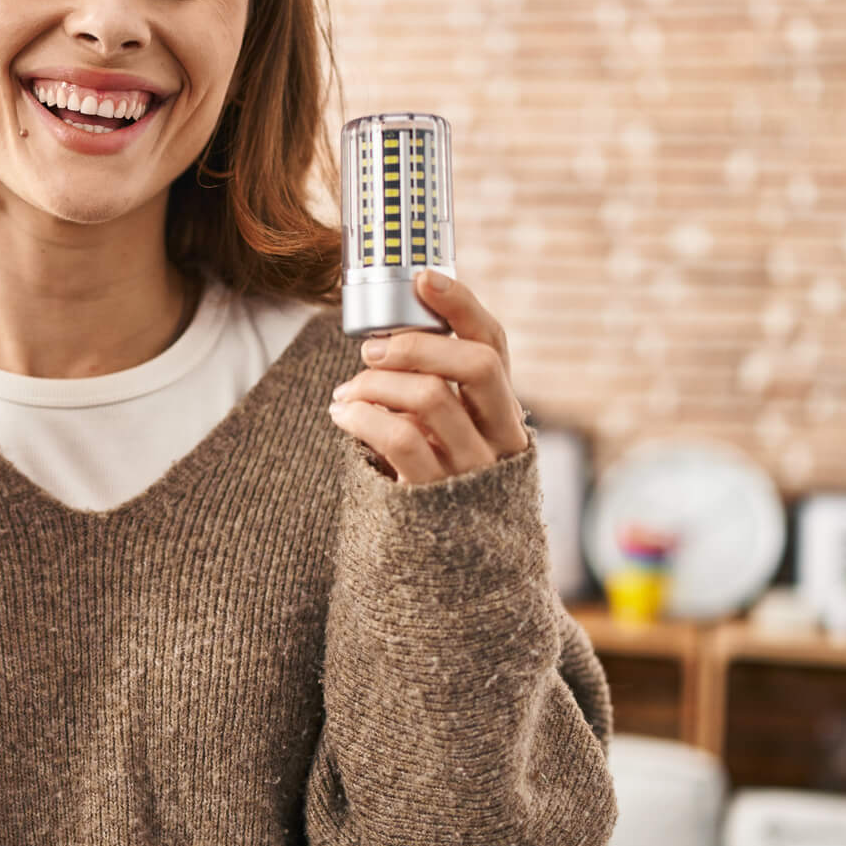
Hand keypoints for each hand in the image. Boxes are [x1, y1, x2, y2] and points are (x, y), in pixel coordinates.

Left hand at [327, 269, 529, 485]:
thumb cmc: (425, 481)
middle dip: (417, 344)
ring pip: (432, 396)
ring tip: (347, 392)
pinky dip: (362, 416)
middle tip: (372, 349)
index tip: (422, 277)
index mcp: (502, 411)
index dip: (462, 305)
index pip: (495, 345)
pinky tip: (343, 415)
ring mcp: (473, 469)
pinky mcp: (438, 497)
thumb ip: (429, 389)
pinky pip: (400, 438)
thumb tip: (388, 336)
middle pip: (478, 365)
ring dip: (378, 382)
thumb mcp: (437, 432)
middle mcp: (501, 438)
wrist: (434, 568)